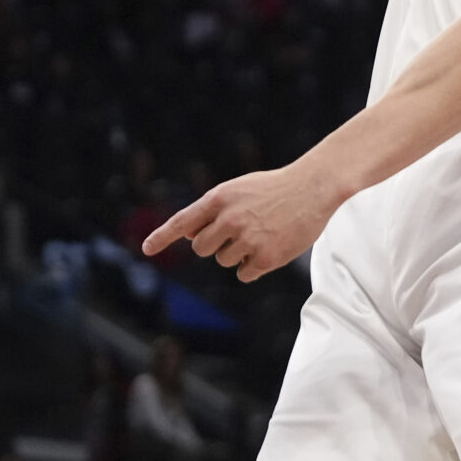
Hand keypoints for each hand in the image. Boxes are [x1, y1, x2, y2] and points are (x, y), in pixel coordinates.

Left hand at [141, 165, 338, 281]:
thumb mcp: (239, 189)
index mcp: (219, 199)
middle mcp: (229, 219)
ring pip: (224, 261)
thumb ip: (214, 210)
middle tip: (240, 230)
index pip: (183, 221)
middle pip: (202, 249)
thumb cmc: (275, 188)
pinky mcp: (265, 257)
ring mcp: (247, 239)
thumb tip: (192, 236)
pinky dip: (254, 266)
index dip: (162, 237)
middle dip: (216, 244)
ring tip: (262, 233)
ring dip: (238, 253)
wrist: (314, 187)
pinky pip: (244, 274)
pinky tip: (271, 247)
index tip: (146, 249)